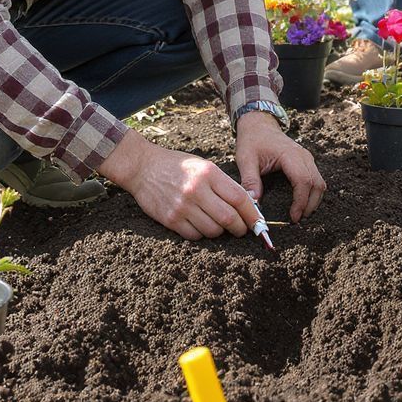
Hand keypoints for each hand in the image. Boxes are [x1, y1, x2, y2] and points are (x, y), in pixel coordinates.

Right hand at [97, 130, 261, 240]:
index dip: (253, 214)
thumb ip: (223, 184)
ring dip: (219, 232)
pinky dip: (201, 234)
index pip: (240, 198)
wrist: (142, 167)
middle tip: (240, 229)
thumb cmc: (176, 165)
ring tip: (216, 224)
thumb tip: (247, 205)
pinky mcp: (171, 219)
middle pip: (229, 218)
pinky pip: (194, 236)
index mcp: (208, 173)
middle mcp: (197, 190)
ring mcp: (183, 206)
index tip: (259, 223)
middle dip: (239, 228)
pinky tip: (198, 224)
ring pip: (213, 231)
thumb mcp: (203, 166)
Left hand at [234, 111, 325, 221]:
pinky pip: (316, 179)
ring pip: (320, 183)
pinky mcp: (306, 161)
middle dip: (310, 205)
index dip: (301, 202)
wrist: (258, 125)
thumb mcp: (246, 159)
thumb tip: (254, 203)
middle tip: (297, 220)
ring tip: (300, 214)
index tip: (293, 217)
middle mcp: (303, 156)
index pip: (303, 181)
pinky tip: (302, 203)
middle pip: (316, 184)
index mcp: (289, 155)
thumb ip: (250, 181)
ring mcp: (307, 158)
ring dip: (313, 200)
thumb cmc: (252, 140)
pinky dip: (313, 193)